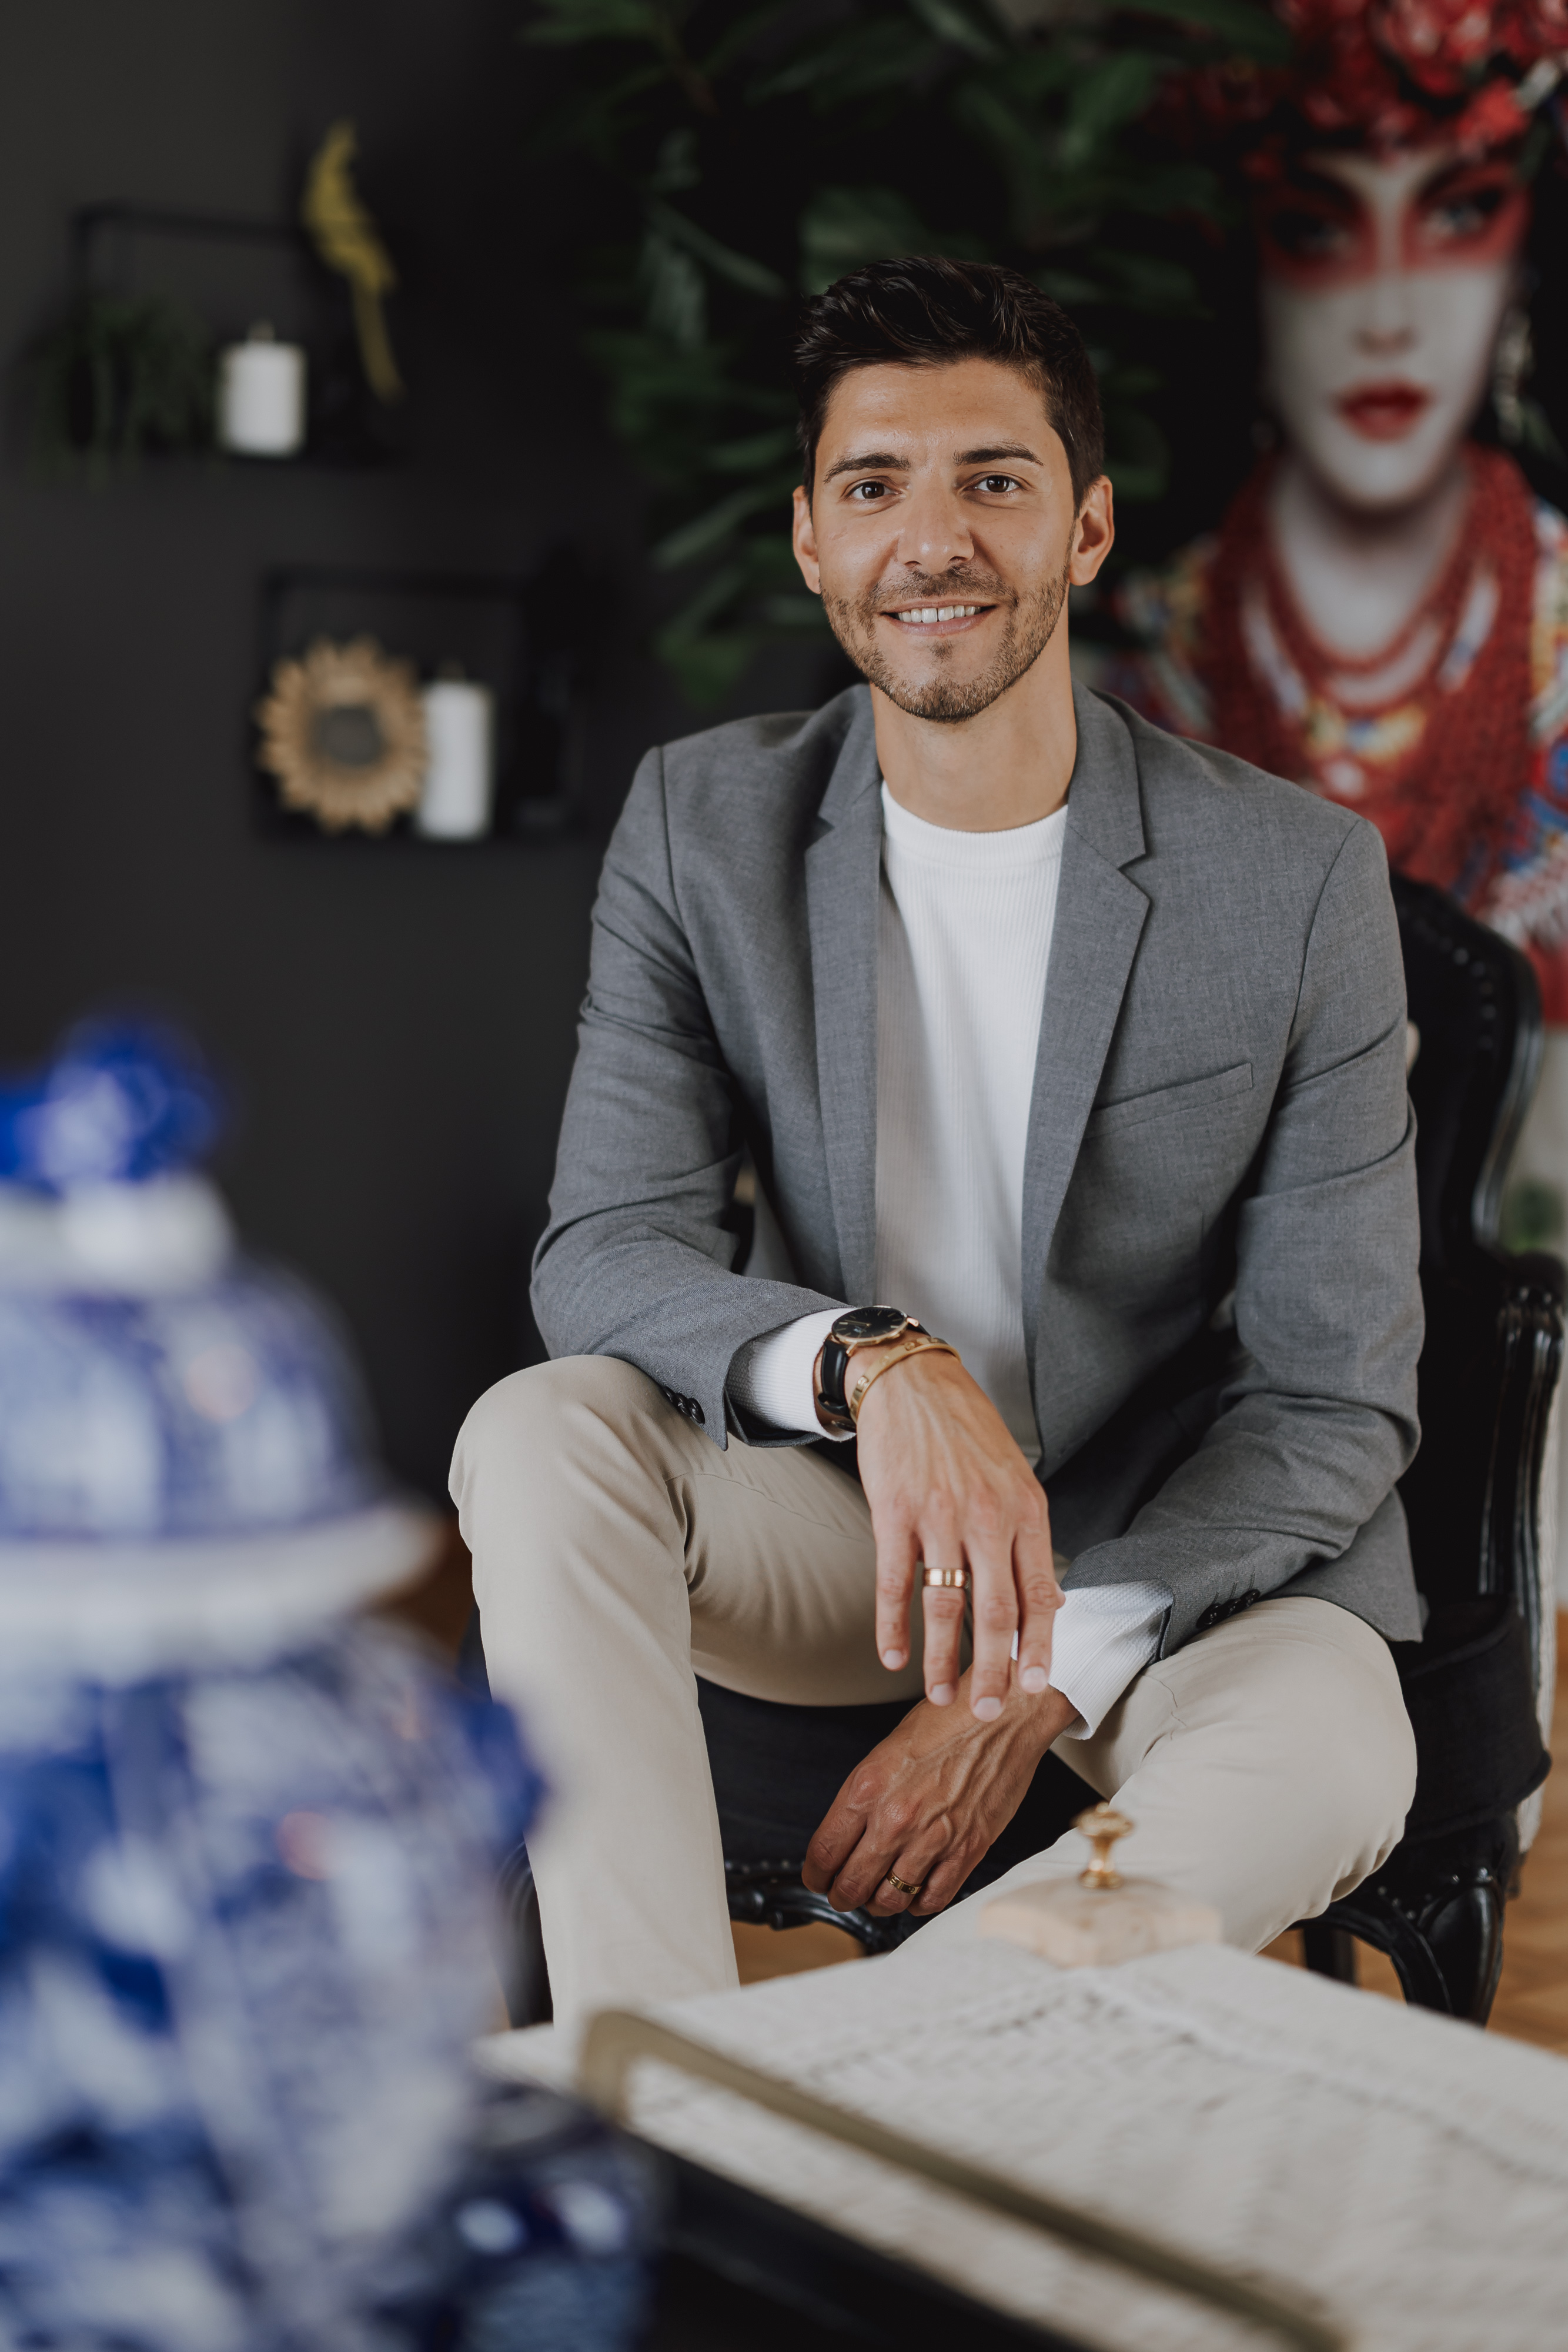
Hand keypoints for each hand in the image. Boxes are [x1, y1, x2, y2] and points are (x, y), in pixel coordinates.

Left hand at [802, 1669, 1077, 1918]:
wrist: (1001, 1715)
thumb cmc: (947, 1721)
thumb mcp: (888, 1749)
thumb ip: (866, 1793)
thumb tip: (849, 1829)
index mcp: (867, 1788)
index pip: (824, 1852)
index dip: (815, 1875)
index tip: (817, 1878)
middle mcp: (895, 1818)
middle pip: (851, 1885)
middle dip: (842, 1896)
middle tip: (843, 1894)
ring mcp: (932, 1839)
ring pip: (889, 1900)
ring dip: (878, 1903)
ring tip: (878, 1896)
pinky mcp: (967, 1850)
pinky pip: (933, 1899)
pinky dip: (919, 1904)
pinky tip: (915, 1893)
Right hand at [837, 1343, 1061, 1719]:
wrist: (913, 1382)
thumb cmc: (966, 1432)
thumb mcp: (1016, 1478)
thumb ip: (1029, 1538)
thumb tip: (1050, 1601)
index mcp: (1025, 1511)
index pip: (1040, 1594)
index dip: (1039, 1646)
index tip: (1034, 1686)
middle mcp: (987, 1517)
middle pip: (996, 1613)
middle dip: (993, 1670)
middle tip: (986, 1711)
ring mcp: (940, 1517)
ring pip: (945, 1607)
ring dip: (941, 1659)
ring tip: (941, 1693)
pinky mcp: (895, 1514)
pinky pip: (895, 1583)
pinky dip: (892, 1627)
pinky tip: (892, 1656)